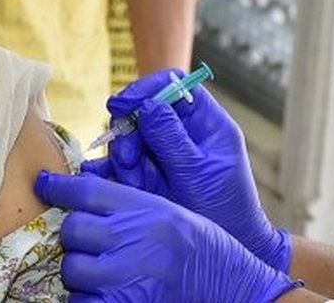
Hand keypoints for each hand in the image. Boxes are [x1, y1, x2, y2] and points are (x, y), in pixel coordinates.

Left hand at [35, 171, 299, 302]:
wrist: (242, 294)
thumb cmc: (206, 252)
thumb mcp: (171, 215)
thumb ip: (128, 206)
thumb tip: (80, 196)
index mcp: (147, 210)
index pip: (87, 191)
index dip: (58, 186)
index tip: (43, 183)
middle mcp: (134, 240)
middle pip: (73, 230)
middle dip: (76, 237)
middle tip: (91, 244)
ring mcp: (127, 279)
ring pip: (73, 269)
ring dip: (81, 271)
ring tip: (102, 273)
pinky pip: (83, 302)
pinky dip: (88, 300)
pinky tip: (105, 295)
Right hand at [81, 69, 291, 271]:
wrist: (220, 250)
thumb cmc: (224, 210)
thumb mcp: (199, 172)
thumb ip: (172, 138)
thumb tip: (147, 105)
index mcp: (205, 122)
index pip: (174, 84)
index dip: (147, 88)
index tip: (123, 104)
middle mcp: (180, 132)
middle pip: (142, 109)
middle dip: (129, 131)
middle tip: (128, 157)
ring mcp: (161, 152)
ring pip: (127, 136)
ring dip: (123, 158)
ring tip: (135, 184)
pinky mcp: (144, 172)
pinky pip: (119, 162)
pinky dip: (112, 171)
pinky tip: (109, 181)